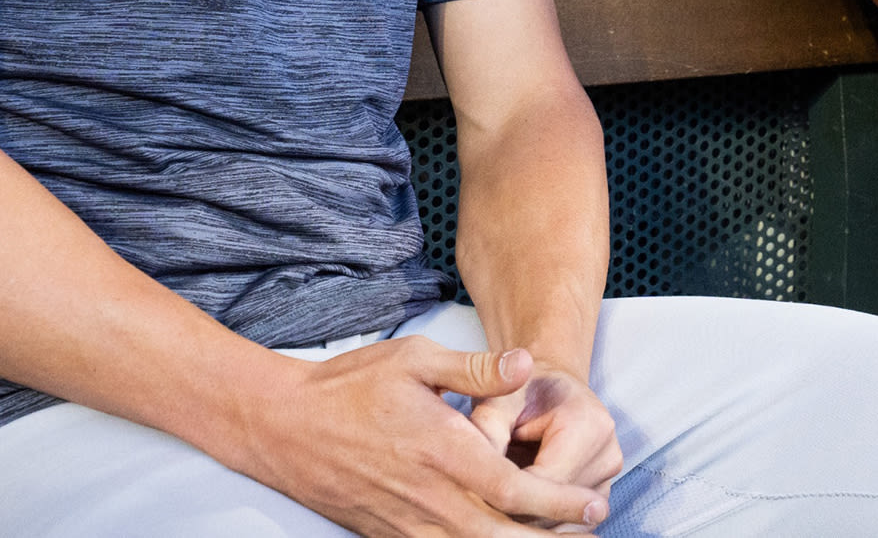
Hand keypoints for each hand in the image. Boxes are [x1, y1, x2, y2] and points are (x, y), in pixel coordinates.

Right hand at [222, 338, 609, 535]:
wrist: (284, 426)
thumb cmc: (351, 386)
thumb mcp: (415, 358)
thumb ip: (475, 367)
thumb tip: (527, 364)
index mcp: (444, 452)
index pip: (517, 491)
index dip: (561, 502)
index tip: (593, 504)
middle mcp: (430, 497)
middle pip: (504, 537)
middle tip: (590, 531)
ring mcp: (408, 523)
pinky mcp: (390, 535)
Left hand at [465, 363, 624, 526]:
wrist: (546, 387)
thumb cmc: (517, 391)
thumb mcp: (496, 401)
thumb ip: (486, 432)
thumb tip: (469, 475)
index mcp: (590, 426)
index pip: (544, 483)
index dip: (503, 494)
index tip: (469, 491)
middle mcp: (607, 456)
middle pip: (554, 509)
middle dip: (511, 508)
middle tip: (473, 501)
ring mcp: (607, 481)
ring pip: (559, 524)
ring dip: (523, 517)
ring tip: (491, 500)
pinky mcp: (598, 498)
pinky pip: (564, 525)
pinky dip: (534, 520)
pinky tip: (509, 505)